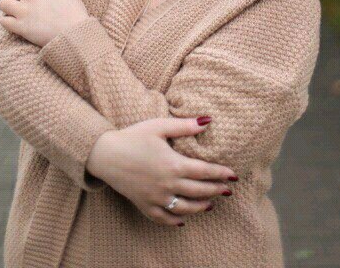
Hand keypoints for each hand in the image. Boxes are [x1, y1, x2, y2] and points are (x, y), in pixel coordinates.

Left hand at [0, 0, 89, 47]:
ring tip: (15, 11)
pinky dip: (7, 21)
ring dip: (8, 6)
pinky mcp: (21, 27)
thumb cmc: (74, 11)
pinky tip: (15, 23)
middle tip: (21, 0)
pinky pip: (4, 20)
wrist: (75, 34)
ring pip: (3, 3)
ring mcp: (24, 11)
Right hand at [88, 117, 237, 225]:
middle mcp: (167, 185)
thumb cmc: (133, 136)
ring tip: (211, 204)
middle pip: (199, 191)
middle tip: (228, 190)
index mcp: (173, 164)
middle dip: (216, 191)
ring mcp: (156, 198)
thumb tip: (208, 120)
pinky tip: (184, 219)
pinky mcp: (144, 205)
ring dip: (201, 207)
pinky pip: (164, 218)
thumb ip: (185, 125)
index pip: (204, 172)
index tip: (234, 175)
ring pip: (185, 208)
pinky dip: (176, 220)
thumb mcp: (159, 126)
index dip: (221, 174)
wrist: (106, 154)